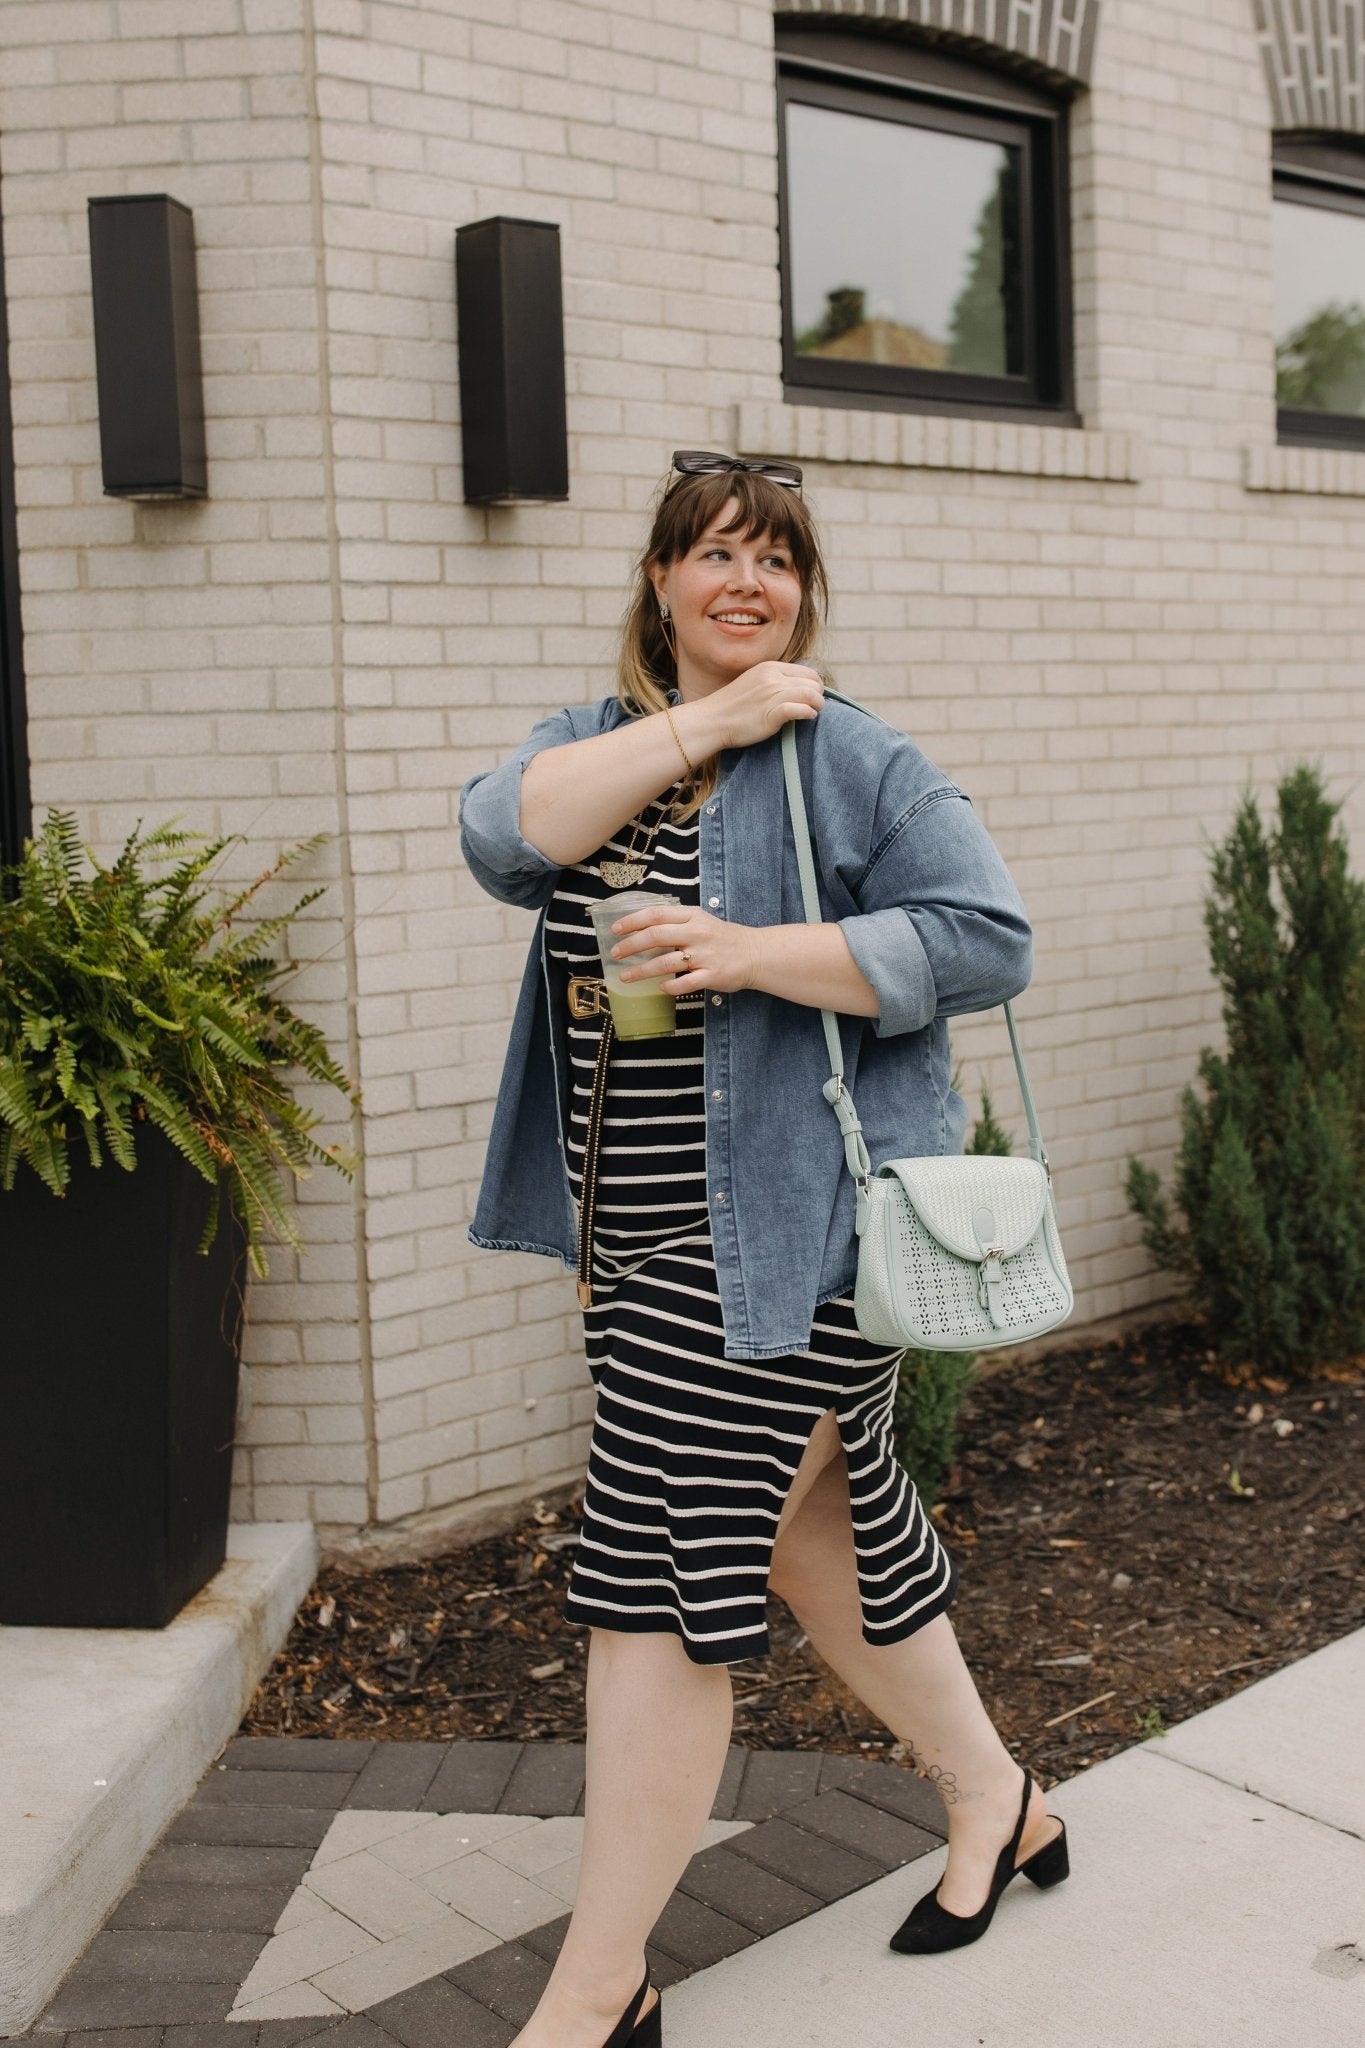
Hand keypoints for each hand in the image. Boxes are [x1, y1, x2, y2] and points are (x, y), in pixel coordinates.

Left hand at [608, 904, 760, 994]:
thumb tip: (643, 927)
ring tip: (625, 977)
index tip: (616, 929)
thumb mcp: (701, 921)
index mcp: (692, 916)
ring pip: (665, 962)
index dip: (633, 921)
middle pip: (656, 936)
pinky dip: (670, 986)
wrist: (756, 954)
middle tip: (615, 953)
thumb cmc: (723, 938)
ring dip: (641, 971)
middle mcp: (697, 934)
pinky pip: (685, 984)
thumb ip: (676, 922)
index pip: (656, 914)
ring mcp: (704, 956)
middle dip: (631, 945)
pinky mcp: (711, 976)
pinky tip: (660, 988)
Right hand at [682, 660, 823, 753]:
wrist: (711, 720)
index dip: (815, 685)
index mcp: (770, 667)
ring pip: (811, 694)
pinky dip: (808, 714)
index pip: (808, 671)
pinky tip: (807, 718)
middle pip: (812, 682)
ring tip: (813, 713)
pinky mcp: (772, 713)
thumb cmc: (732, 707)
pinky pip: (801, 709)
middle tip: (814, 707)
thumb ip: (774, 681)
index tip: (812, 697)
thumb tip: (796, 689)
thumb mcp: (754, 682)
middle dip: (818, 695)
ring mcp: (772, 694)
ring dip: (817, 705)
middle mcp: (773, 677)